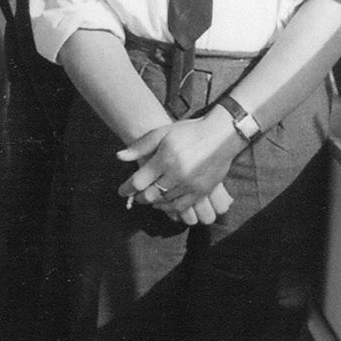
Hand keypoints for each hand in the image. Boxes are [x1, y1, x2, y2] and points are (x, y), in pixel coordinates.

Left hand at [117, 118, 237, 223]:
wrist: (221, 136)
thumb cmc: (189, 132)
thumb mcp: (163, 133)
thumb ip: (141, 146)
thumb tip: (120, 157)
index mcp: (165, 159)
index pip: (139, 181)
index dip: (127, 189)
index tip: (122, 191)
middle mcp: (177, 174)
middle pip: (151, 195)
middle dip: (139, 197)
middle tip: (135, 196)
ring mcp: (191, 185)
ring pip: (165, 202)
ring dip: (153, 202)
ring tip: (148, 197)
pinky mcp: (202, 192)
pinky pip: (182, 206)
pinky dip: (170, 208)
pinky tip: (164, 203)